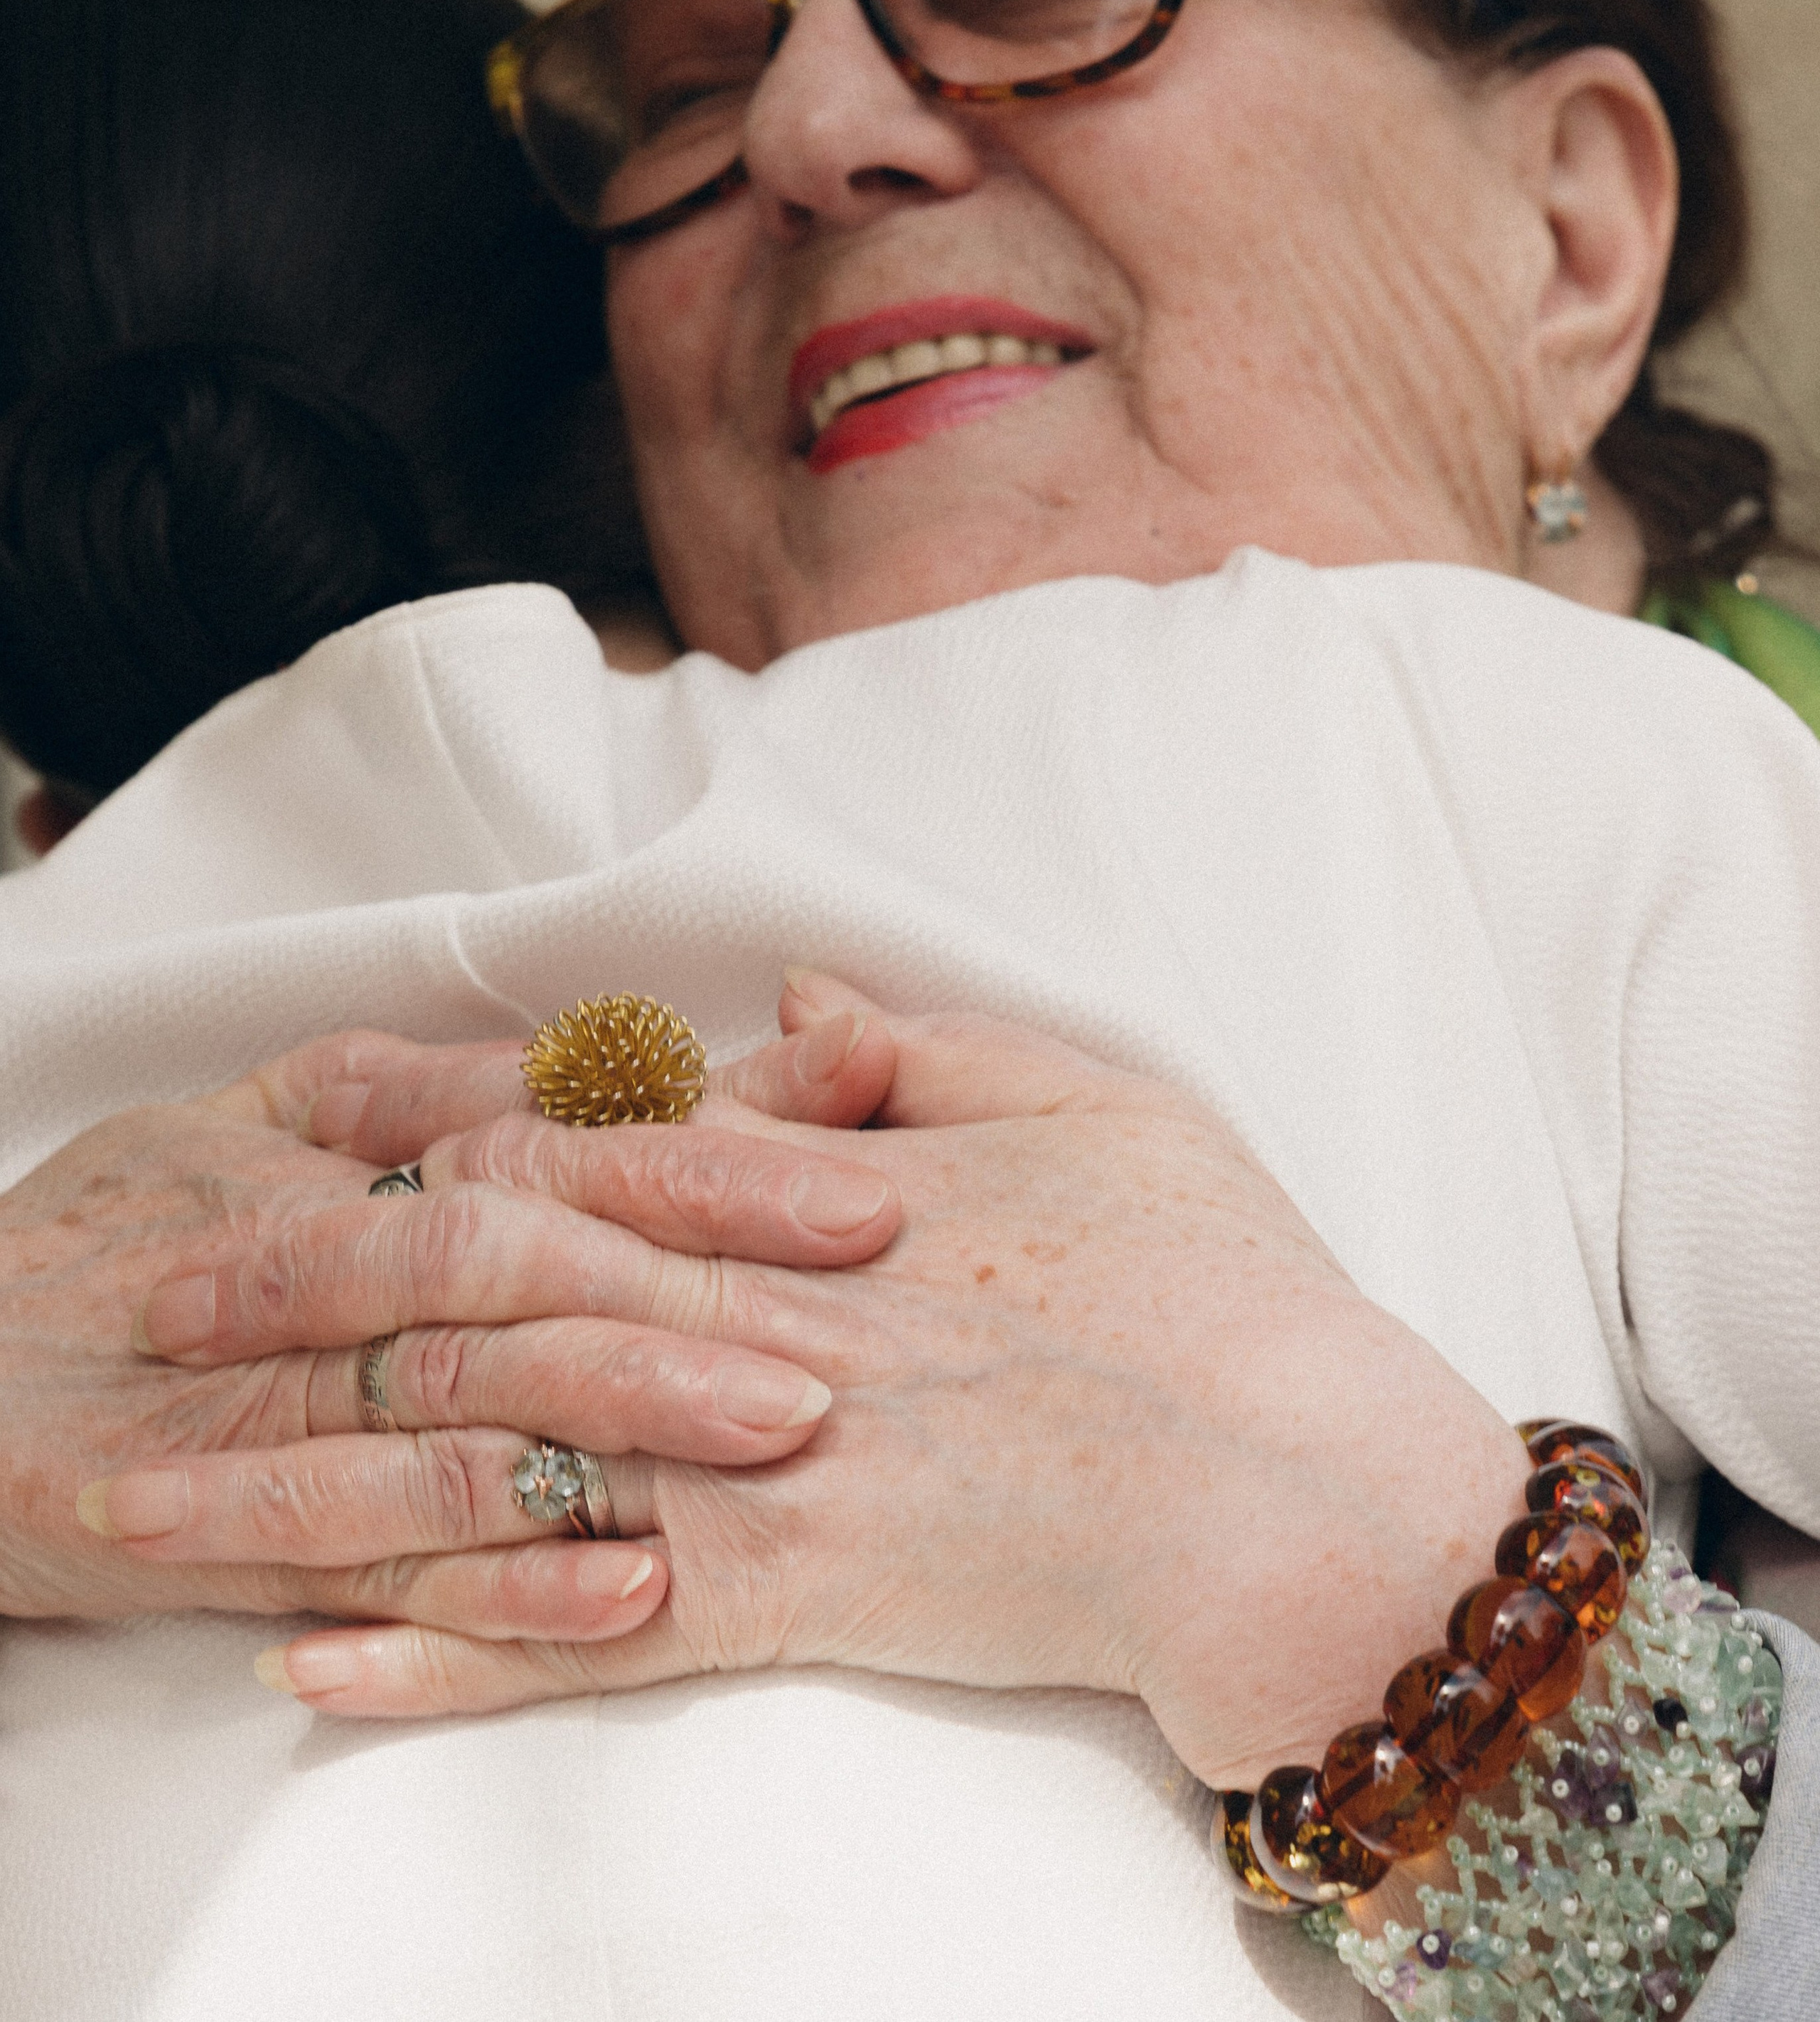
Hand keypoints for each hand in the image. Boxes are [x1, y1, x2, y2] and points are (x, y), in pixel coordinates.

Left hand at [133, 977, 1533, 1785]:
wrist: (1306, 1489)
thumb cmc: (1217, 1284)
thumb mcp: (1088, 1102)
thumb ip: (921, 1048)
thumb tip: (786, 998)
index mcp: (818, 1194)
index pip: (576, 1137)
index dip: (425, 1118)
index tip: (308, 1105)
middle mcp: (754, 1320)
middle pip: (483, 1287)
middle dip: (308, 1282)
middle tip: (166, 1286)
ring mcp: (761, 1467)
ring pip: (495, 1455)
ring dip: (312, 1470)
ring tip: (160, 1483)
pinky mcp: (792, 1603)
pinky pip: (586, 1640)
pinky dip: (445, 1657)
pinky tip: (318, 1665)